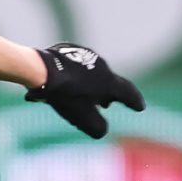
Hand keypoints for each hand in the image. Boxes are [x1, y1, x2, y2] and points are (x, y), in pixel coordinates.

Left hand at [25, 43, 144, 139]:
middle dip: (109, 94)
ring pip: (93, 73)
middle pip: (110, 82)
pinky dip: (76, 76)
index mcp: (109, 82)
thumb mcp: (83, 118)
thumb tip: (102, 130)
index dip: (135, 102)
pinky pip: (76, 66)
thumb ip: (97, 128)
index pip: (128, 93)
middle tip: (107, 104)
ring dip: (92, 85)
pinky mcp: (69, 50)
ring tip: (86, 95)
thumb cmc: (65, 96)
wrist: (42, 70)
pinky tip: (65, 84)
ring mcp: (86, 55)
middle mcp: (102, 66)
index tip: (140, 108)